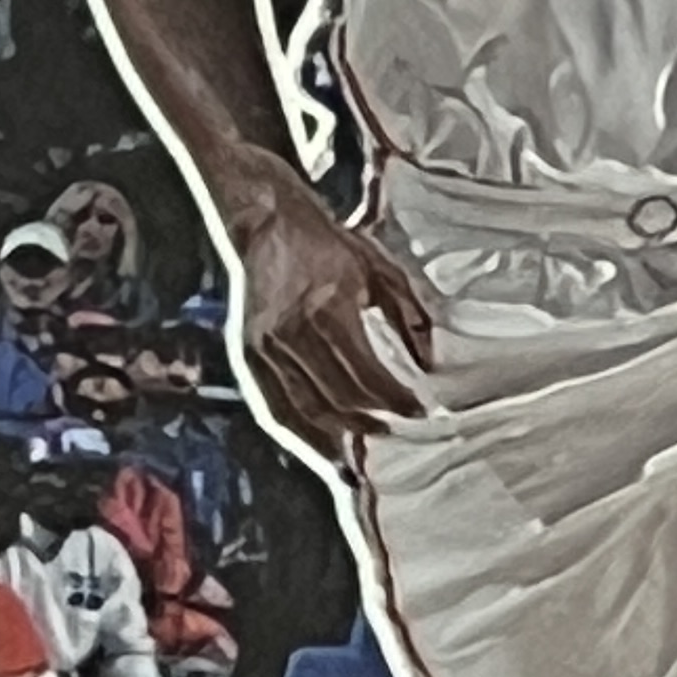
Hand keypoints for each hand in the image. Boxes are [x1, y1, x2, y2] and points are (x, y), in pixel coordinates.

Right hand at [227, 174, 441, 451]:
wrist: (266, 221)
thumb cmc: (327, 242)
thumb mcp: (378, 268)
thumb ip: (407, 314)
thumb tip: (428, 361)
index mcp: (328, 308)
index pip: (366, 374)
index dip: (395, 399)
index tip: (420, 410)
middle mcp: (292, 332)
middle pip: (338, 398)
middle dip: (373, 422)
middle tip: (400, 433)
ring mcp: (265, 346)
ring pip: (306, 411)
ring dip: (339, 438)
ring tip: (366, 456)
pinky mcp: (248, 353)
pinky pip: (275, 407)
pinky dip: (300, 436)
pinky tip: (323, 451)